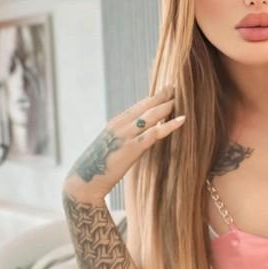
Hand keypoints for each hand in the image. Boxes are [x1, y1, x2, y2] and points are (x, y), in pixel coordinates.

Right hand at [62, 84, 183, 203]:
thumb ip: (123, 138)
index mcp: (115, 123)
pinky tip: (182, 119)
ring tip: (181, 98)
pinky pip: (155, 133)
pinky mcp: (133, 148)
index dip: (153, 97)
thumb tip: (139, 137)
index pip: (138, 106)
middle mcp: (120, 125)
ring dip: (167, 105)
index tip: (165, 90)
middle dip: (162, 95)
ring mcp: (126, 135)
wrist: (85, 181)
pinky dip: (170, 125)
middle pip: (146, 105)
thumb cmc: (99, 167)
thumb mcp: (110, 146)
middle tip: (176, 87)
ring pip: (152, 115)